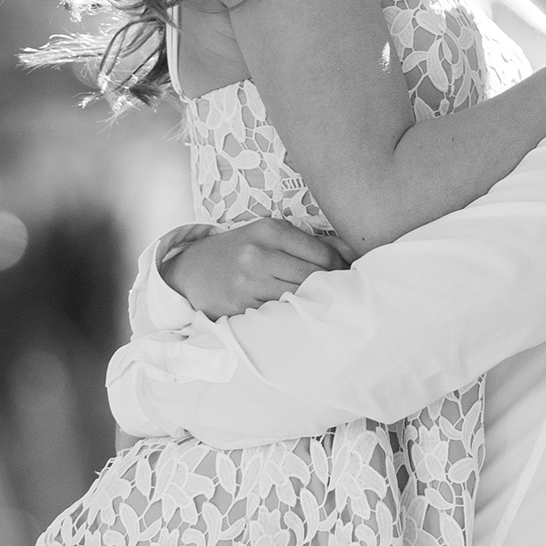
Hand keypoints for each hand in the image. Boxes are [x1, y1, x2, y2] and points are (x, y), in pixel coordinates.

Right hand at [164, 217, 348, 319]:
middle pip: (314, 277)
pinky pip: (277, 314)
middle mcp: (258, 255)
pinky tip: (294, 314)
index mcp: (269, 231)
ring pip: (298, 298)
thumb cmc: (240, 250)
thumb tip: (353, 252)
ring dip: (312, 303)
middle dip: (330, 287)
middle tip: (338, 293)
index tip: (344, 275)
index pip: (322, 254)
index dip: (340, 268)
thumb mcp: (269, 234)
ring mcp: (247, 283)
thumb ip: (309, 242)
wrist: (192, 270)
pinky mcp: (239, 306)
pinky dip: (289, 315)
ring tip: (319, 304)